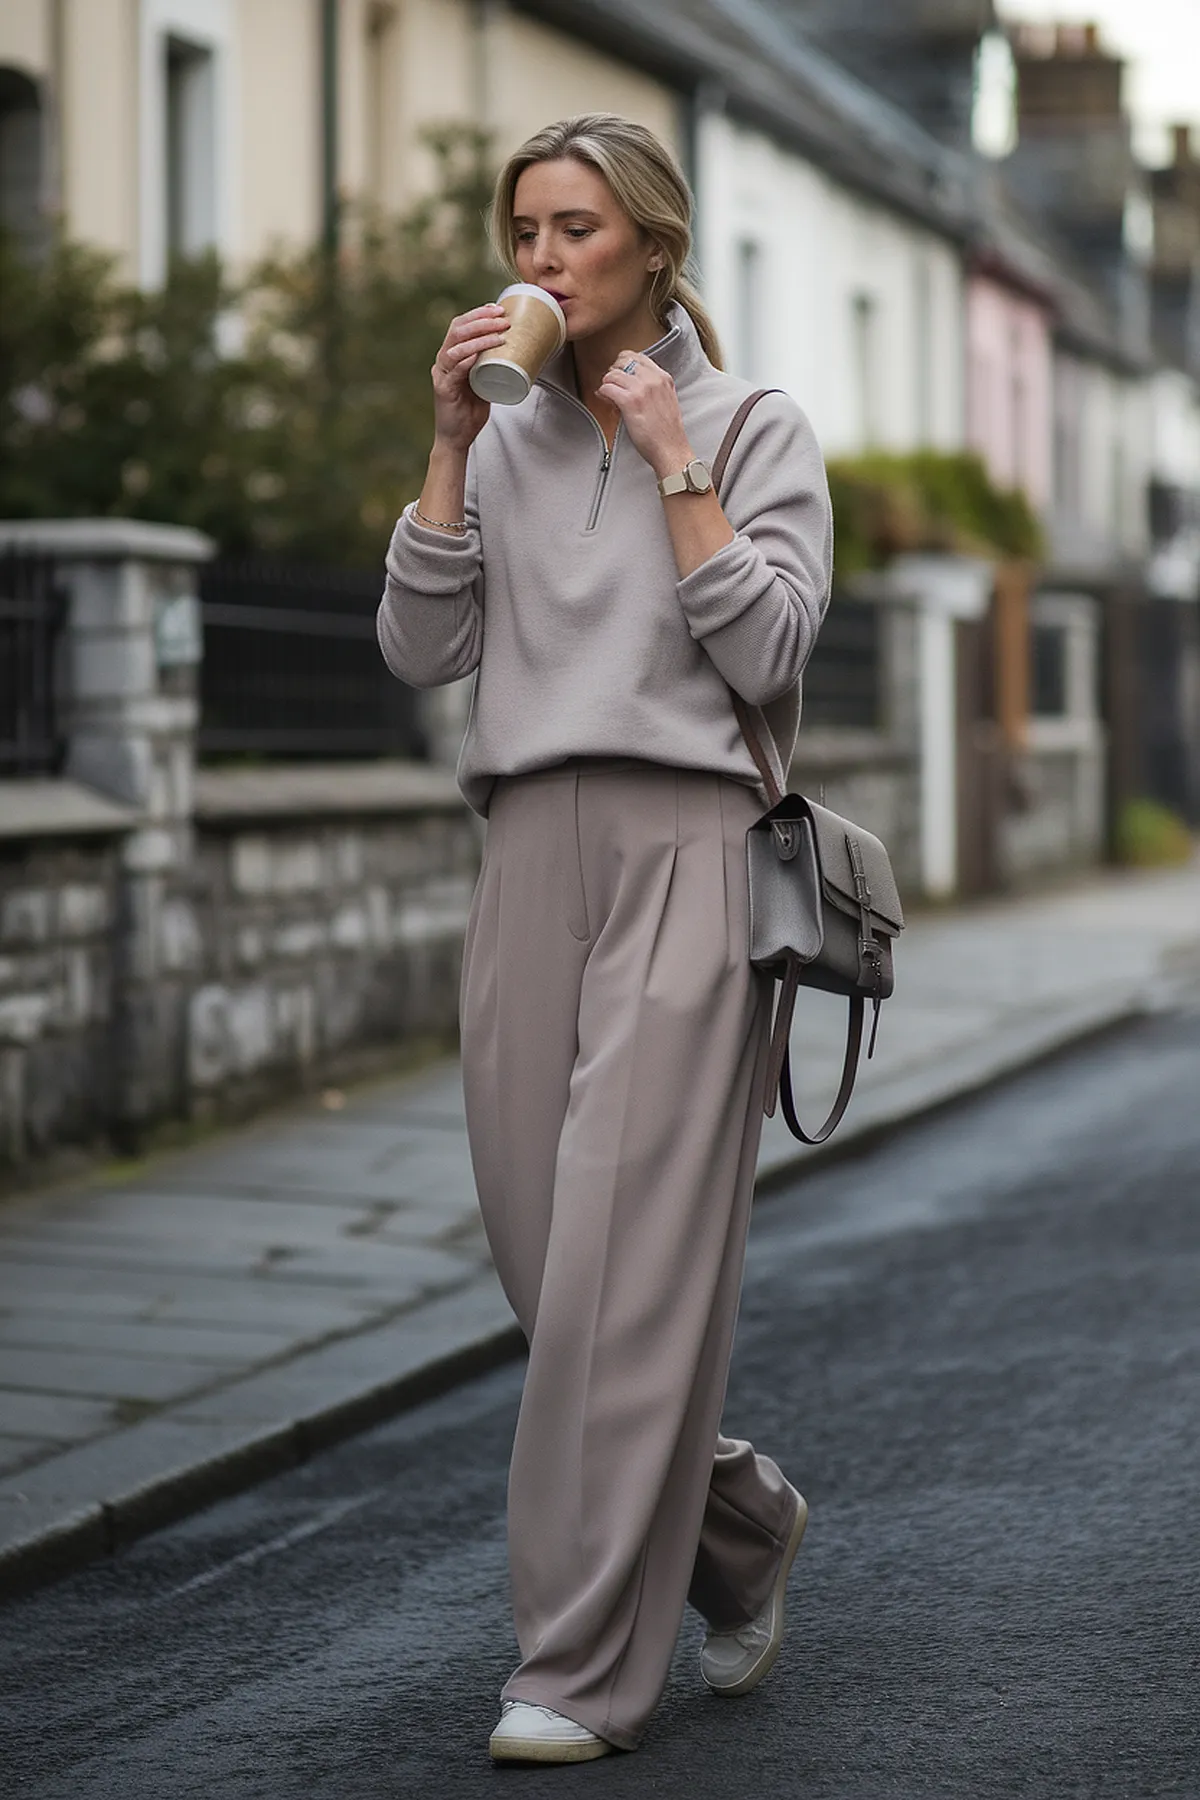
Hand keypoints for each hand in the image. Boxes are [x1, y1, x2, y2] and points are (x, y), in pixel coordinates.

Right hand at [431, 305, 510, 454]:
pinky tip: (477, 354)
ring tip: (499, 334)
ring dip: (478, 337)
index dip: (477, 314)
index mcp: (451, 356)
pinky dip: (466, 359)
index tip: (496, 308)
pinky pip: (454, 370)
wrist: (457, 438)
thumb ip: (491, 366)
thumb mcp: (484, 382)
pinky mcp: (443, 389)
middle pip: (457, 330)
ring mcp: (441, 374)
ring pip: (456, 347)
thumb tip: (515, 352)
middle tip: (502, 317)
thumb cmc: (470, 411)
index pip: (460, 326)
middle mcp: (443, 361)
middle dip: (481, 320)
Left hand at [597, 350, 692, 478]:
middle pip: (623, 361)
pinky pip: (607, 388)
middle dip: (614, 372)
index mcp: (663, 378)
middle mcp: (653, 379)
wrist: (671, 449)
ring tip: (608, 395)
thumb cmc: (667, 432)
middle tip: (612, 384)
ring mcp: (641, 389)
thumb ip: (652, 389)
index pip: (638, 357)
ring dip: (607, 384)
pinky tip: (606, 400)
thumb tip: (629, 384)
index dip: (624, 363)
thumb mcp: (666, 401)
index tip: (620, 373)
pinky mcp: (630, 402)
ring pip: (612, 374)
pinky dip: (603, 394)